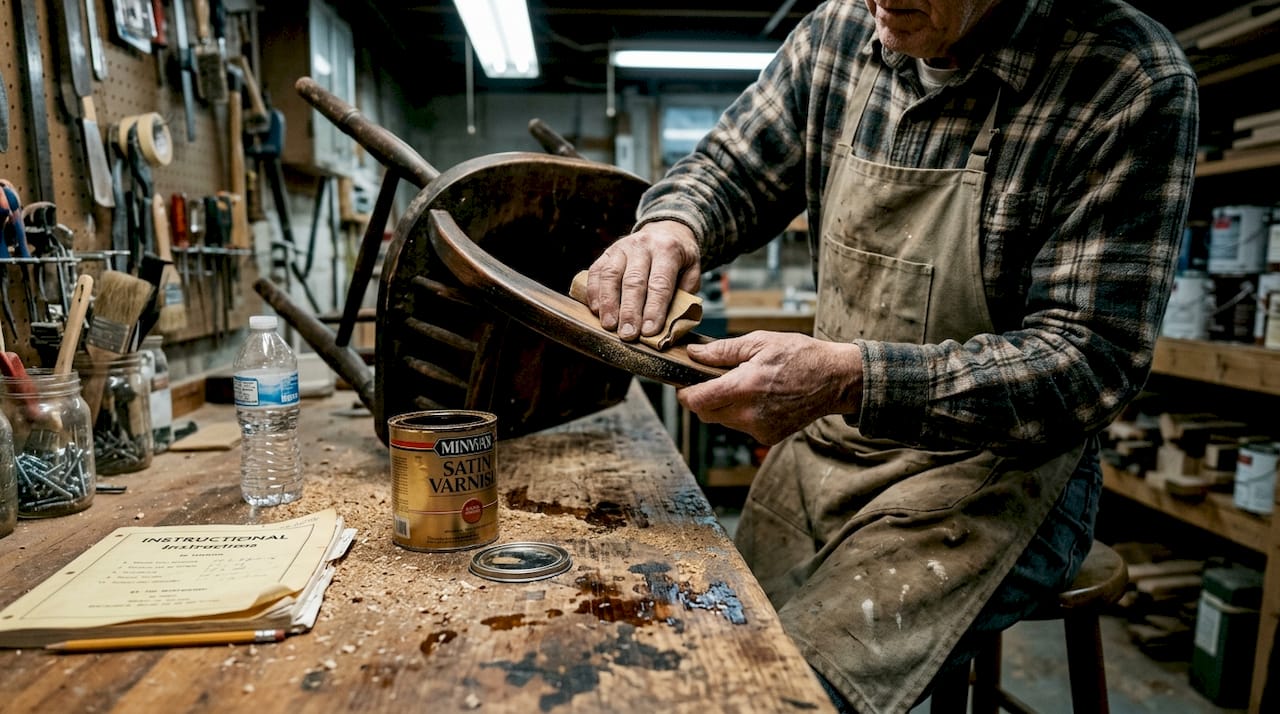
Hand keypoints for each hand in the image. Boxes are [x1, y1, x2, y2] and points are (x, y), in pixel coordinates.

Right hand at [585, 221, 700, 340]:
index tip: (649, 331)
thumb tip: (672, 322)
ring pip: (611, 276)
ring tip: (609, 325)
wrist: (665, 231)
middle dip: (630, 311)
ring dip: (609, 303)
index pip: (660, 283)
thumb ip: (685, 294)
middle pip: (634, 281)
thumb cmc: (679, 258)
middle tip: (628, 334)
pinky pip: (596, 272)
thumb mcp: (693, 270)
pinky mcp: (607, 253)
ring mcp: (622, 247)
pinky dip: (594, 292)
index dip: (654, 309)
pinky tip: (596, 310)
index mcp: (667, 249)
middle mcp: (643, 245)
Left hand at [678, 332, 863, 444]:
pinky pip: (742, 427)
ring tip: (740, 385)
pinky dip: (741, 414)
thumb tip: (695, 354)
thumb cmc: (800, 356)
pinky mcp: (768, 437)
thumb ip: (723, 351)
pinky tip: (757, 398)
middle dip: (701, 399)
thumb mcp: (760, 342)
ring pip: (723, 421)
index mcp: (745, 387)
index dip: (684, 394)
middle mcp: (750, 413)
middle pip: (706, 414)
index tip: (682, 385)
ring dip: (723, 406)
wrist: (834, 380)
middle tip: (708, 381)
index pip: (698, 401)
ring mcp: (760, 429)